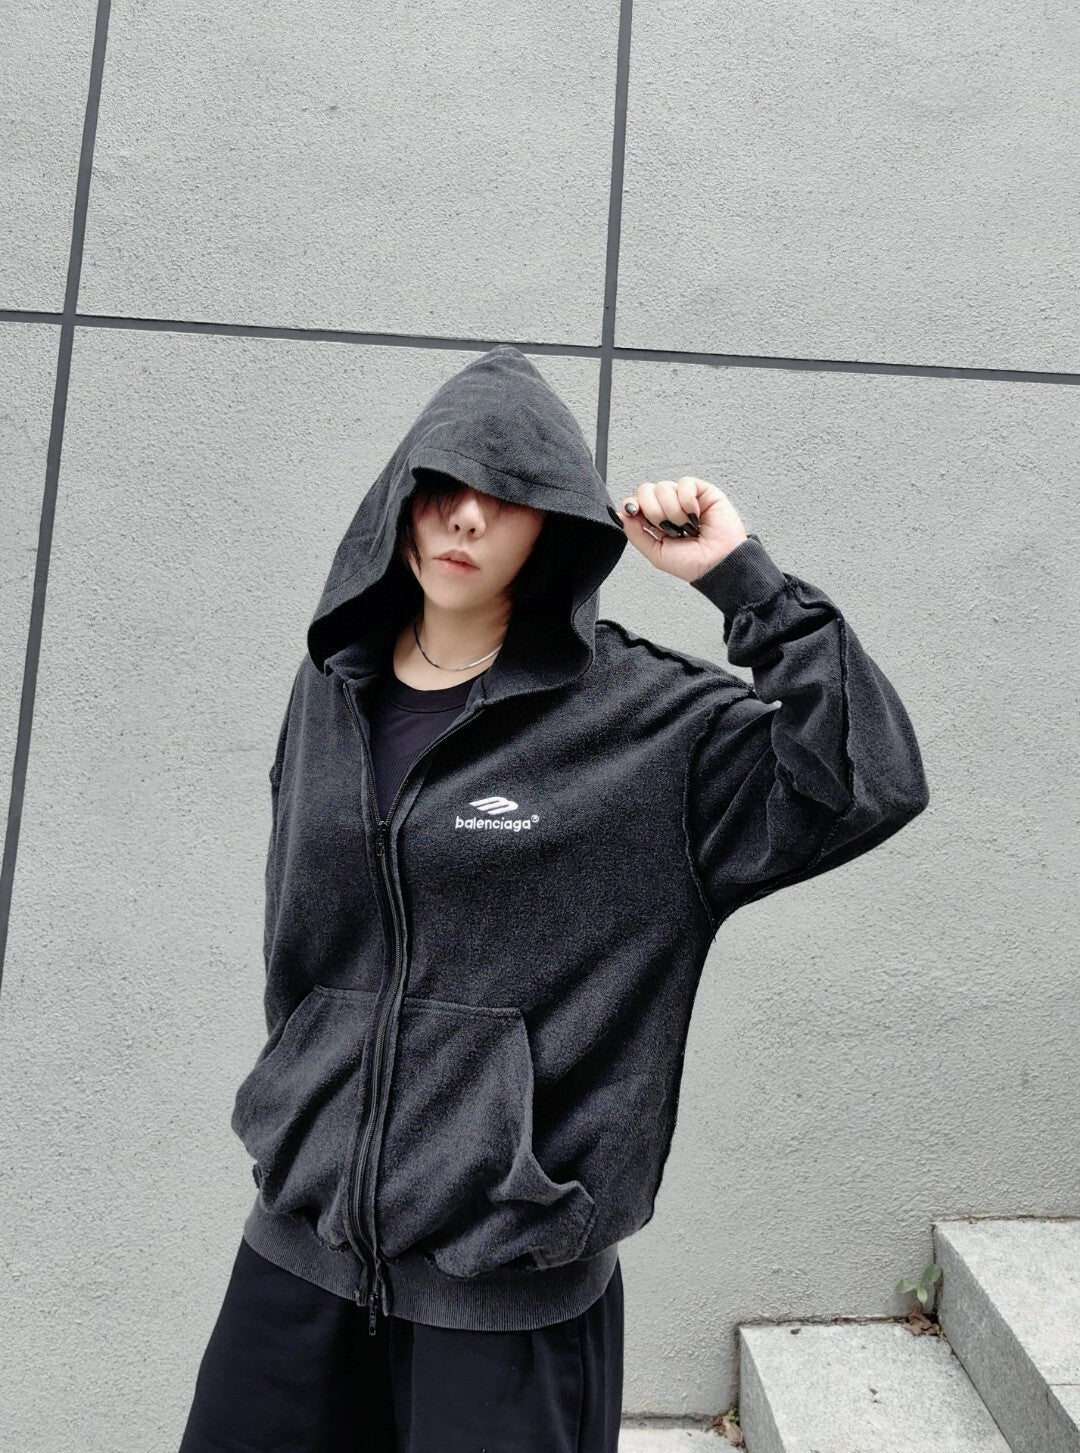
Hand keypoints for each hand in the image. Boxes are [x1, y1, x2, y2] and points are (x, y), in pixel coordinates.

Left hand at [611, 476, 748, 582]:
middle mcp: (669, 507)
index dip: (633, 505)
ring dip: (673, 511)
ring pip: (663, 487)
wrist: (717, 564)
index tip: (636, 514)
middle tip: (669, 528)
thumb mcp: (656, 553)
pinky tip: (695, 515)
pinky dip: (687, 501)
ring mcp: (685, 498)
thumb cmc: (693, 563)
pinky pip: (685, 483)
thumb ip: (635, 534)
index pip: (636, 501)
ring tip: (686, 526)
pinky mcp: (703, 491)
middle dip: (654, 511)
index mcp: (656, 521)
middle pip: (646, 490)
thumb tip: (622, 514)